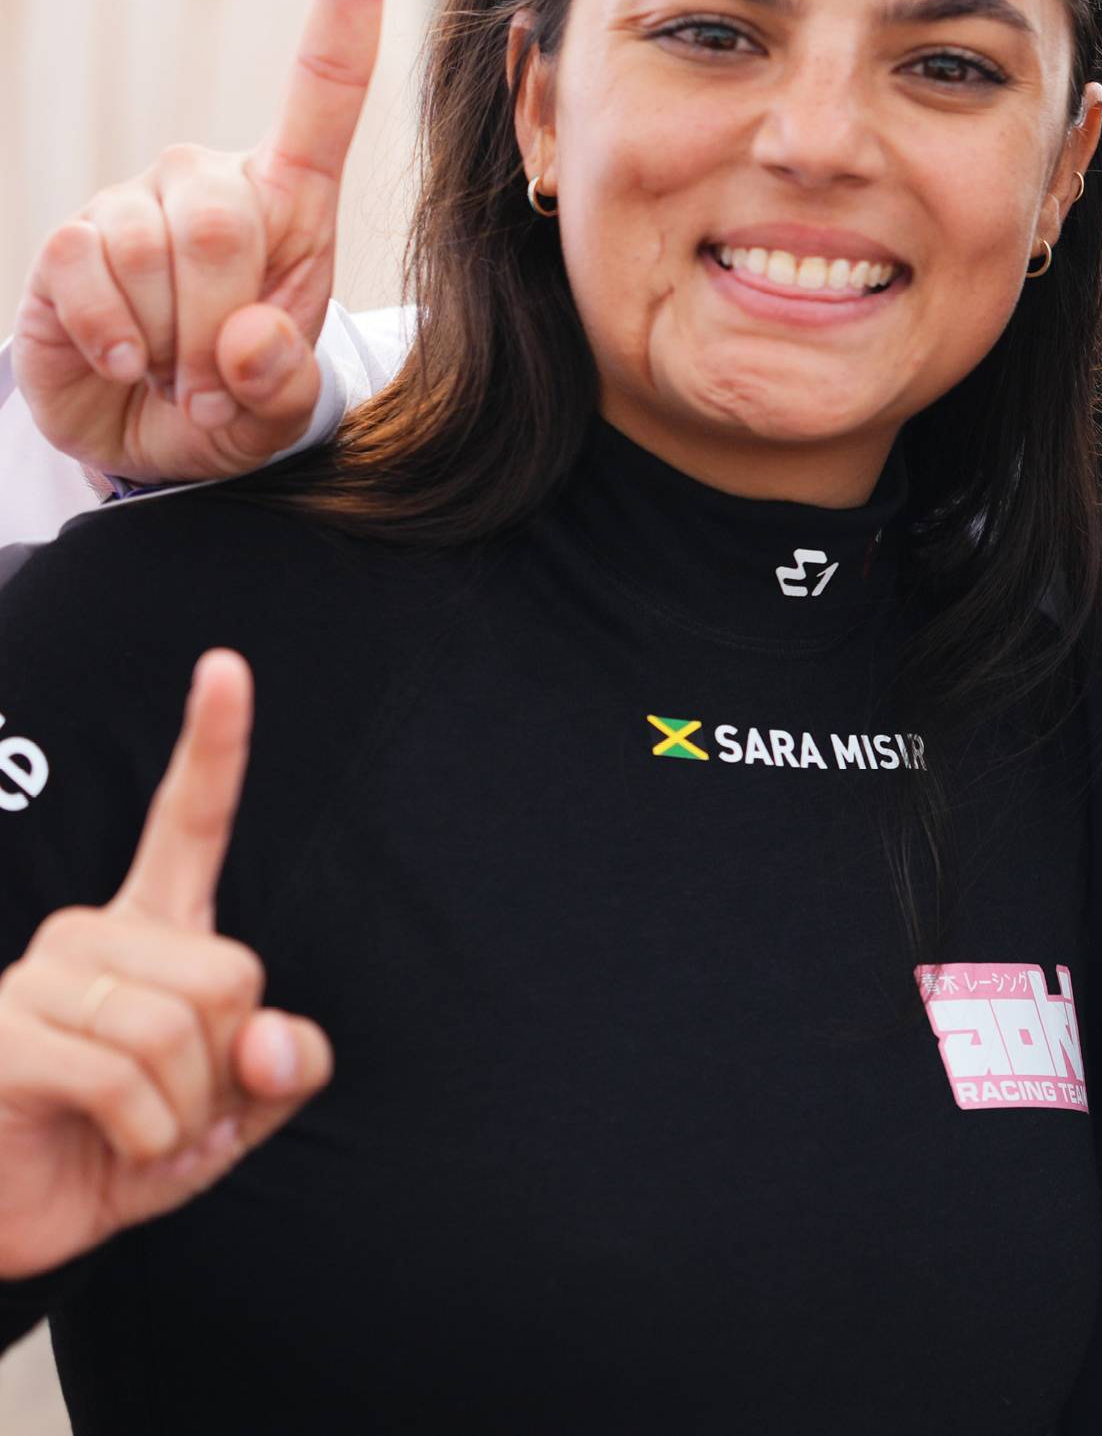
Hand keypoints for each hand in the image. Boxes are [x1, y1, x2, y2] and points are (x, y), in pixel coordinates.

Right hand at [0, 651, 331, 1278]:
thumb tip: (275, 1040)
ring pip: (180, 1026)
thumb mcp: (229, 1115)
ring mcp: (35, 983)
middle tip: (183, 1111)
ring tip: (143, 1135)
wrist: (16, 1225)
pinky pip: (127, 1077)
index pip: (189, 826)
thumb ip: (282, 1068)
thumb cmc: (117, 1155)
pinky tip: (119, 1151)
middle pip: (232, 970)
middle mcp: (88, 939)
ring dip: (187, 1112)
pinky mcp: (3, 1038)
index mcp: (149, 936)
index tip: (225, 666)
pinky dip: (152, 1137)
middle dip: (229, 1063)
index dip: (212, 746)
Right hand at [14, 0, 388, 485]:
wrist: (146, 433)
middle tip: (220, 373)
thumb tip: (245, 338)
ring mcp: (132, 201)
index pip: (327, 82)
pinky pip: (87, 274)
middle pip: (224, 222)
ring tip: (176, 367)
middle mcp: (211, 178)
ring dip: (172, 339)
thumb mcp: (280, 403)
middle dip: (224, 319)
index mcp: (293, 195)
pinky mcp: (67, 240)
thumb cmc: (235, 397)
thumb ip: (279, 379)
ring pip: (156, 252)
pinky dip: (111, 337)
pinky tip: (122, 359)